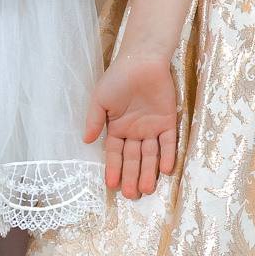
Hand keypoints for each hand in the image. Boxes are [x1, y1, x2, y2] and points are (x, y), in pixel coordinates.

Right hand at [85, 53, 178, 200]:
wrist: (142, 60)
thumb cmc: (118, 78)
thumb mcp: (100, 100)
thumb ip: (94, 120)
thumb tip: (85, 141)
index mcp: (117, 128)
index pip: (115, 154)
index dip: (114, 169)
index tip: (111, 185)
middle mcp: (135, 131)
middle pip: (134, 159)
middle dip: (132, 176)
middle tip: (131, 195)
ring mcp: (152, 127)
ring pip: (151, 154)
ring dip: (149, 171)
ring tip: (147, 189)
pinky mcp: (168, 120)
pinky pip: (169, 141)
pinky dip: (168, 154)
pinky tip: (166, 169)